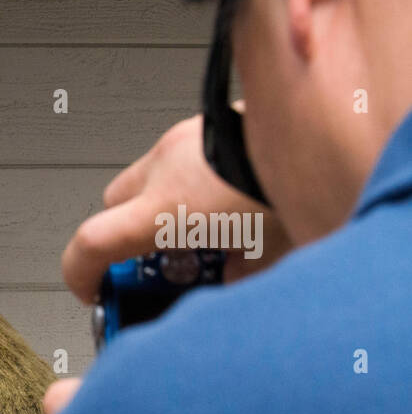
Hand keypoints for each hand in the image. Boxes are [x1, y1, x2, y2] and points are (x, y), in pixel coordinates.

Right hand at [62, 114, 291, 303]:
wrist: (332, 120)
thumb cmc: (295, 182)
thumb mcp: (271, 252)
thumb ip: (240, 275)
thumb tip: (231, 279)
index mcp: (165, 208)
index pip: (90, 245)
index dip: (81, 276)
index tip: (93, 292)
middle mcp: (164, 168)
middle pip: (111, 210)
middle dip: (124, 239)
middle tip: (157, 265)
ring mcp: (184, 138)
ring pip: (145, 179)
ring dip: (160, 207)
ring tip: (202, 229)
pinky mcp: (210, 121)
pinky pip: (182, 157)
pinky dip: (191, 182)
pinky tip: (228, 197)